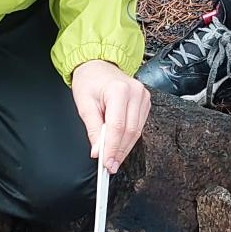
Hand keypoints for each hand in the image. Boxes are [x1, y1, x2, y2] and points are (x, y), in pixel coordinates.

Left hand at [70, 60, 152, 174]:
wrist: (98, 65)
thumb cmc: (89, 81)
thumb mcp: (84, 104)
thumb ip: (93, 129)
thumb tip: (98, 151)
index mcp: (119, 90)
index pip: (117, 126)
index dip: (112, 148)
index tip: (106, 163)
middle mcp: (136, 93)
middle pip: (130, 131)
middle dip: (119, 152)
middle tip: (110, 166)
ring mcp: (143, 97)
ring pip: (137, 131)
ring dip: (125, 148)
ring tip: (113, 159)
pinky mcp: (146, 102)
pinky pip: (139, 126)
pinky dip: (129, 139)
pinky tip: (120, 146)